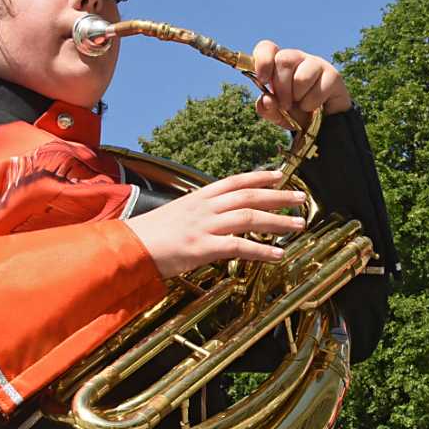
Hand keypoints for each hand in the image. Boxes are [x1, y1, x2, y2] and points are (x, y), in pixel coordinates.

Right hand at [126, 170, 306, 276]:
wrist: (127, 247)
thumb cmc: (150, 235)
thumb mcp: (177, 214)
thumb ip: (200, 212)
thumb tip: (219, 215)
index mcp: (199, 197)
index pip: (235, 181)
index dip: (260, 176)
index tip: (280, 174)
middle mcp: (205, 208)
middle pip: (249, 197)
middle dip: (278, 196)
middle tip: (301, 198)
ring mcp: (204, 227)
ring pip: (249, 218)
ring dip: (278, 221)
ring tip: (299, 224)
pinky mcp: (202, 248)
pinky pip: (239, 247)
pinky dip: (262, 250)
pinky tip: (279, 254)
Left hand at [250, 41, 350, 122]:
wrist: (322, 122)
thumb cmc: (296, 111)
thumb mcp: (276, 113)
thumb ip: (266, 108)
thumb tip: (267, 99)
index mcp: (279, 63)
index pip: (267, 47)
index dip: (263, 61)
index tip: (263, 80)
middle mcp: (298, 58)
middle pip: (283, 60)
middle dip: (281, 88)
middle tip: (285, 104)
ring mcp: (317, 64)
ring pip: (301, 77)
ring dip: (298, 97)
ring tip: (301, 104)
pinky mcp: (333, 75)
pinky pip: (317, 91)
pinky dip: (311, 104)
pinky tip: (314, 105)